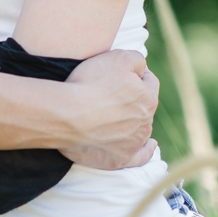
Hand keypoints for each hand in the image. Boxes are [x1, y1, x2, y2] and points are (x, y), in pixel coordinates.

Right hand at [58, 49, 159, 169]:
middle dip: (132, 98)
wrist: (68, 115)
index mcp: (147, 99)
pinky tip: (149, 146)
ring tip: (118, 116)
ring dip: (133, 121)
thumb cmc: (92, 83)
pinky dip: (145, 151)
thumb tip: (142, 68)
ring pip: (140, 129)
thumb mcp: (118, 57)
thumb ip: (137, 59)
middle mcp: (144, 123)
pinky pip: (140, 156)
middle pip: (143, 106)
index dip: (134, 74)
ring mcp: (132, 143)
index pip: (148, 81)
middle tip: (110, 93)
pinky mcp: (119, 159)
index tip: (119, 72)